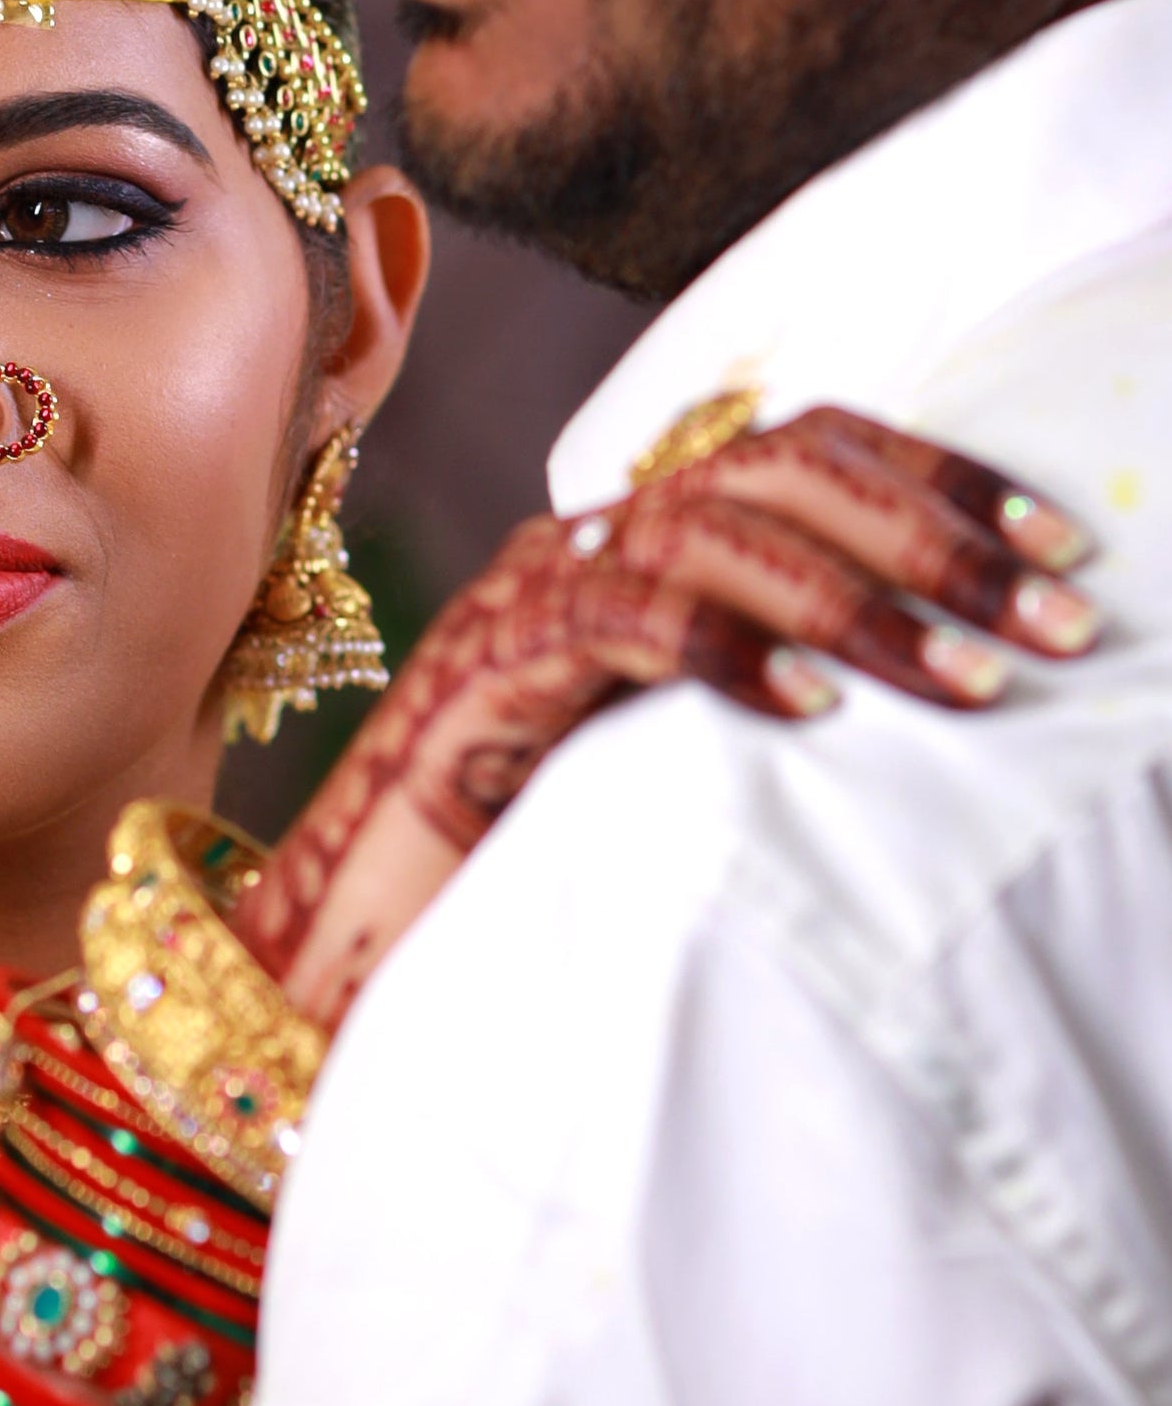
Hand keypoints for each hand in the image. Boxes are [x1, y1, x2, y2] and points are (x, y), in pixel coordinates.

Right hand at [247, 406, 1098, 1032]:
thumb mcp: (687, 767)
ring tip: (970, 680)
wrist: (342, 956)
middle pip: (780, 466)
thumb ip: (776, 702)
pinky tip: (807, 706)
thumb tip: (958, 696)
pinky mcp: (486, 667)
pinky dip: (724, 644)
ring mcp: (530, 596)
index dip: (941, 479)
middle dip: (937, 532)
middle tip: (1057, 620)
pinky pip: (620, 614)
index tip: (1063, 549)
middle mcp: (588, 543)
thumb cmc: (522, 877)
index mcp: (644, 546)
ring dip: (862, 598)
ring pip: (714, 527)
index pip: (806, 450)